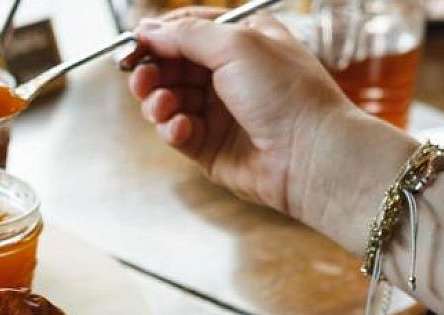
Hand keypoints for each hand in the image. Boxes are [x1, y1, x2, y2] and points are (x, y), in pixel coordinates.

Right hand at [127, 8, 355, 214]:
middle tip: (141, 80)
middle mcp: (229, 74)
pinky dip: (172, 128)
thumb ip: (186, 35)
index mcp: (242, 41)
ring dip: (159, 102)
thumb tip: (147, 31)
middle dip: (152, 72)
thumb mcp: (236, 45)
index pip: (189, 30)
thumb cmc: (286, 93)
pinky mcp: (209, 146)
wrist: (309, 155)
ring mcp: (219, 111)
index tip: (134, 43)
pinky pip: (176, 131)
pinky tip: (183, 129)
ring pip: (169, 100)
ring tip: (163, 107)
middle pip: (172, 66)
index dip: (159, 36)